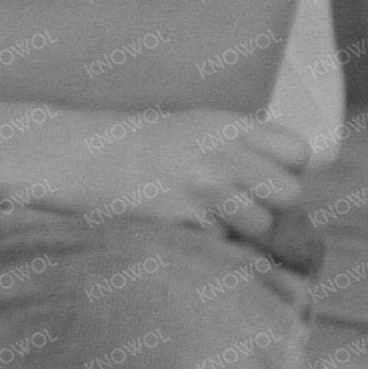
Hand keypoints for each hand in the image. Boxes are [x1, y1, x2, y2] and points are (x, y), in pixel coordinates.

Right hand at [10, 107, 310, 246]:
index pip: (297, 153)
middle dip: (269, 205)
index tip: (262, 175)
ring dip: (237, 230)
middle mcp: (218, 152)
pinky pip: (224, 245)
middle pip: (288, 194)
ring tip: (199, 216)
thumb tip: (288, 190)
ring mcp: (201, 188)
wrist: (70, 158)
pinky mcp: (182, 219)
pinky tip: (177, 224)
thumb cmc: (135, 148)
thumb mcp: (193, 129)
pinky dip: (208, 244)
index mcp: (224, 124)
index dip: (286, 170)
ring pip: (259, 226)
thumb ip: (241, 148)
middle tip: (235, 204)